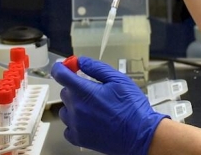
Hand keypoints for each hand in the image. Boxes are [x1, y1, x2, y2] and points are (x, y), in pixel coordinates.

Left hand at [51, 57, 167, 154]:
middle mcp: (76, 108)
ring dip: (75, 106)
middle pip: (65, 92)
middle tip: (94, 92)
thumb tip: (81, 61)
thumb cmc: (132, 107)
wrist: (140, 135)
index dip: (60, 68)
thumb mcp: (118, 80)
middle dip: (76, 88)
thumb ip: (96, 68)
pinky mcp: (78, 139)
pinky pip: (68, 127)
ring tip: (94, 109)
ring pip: (66, 110)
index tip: (63, 67)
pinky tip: (90, 121)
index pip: (60, 75)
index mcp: (84, 91)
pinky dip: (76, 123)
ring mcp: (76, 125)